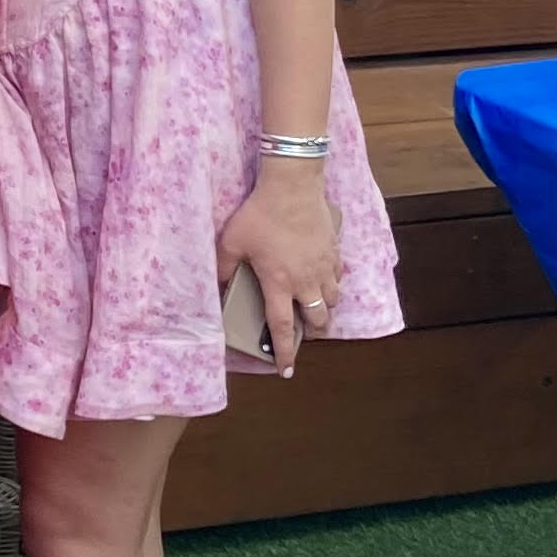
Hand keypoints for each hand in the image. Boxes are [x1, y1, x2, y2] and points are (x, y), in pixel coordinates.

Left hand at [217, 155, 341, 369]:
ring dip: (325, 309)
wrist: (292, 186)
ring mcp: (324, 266)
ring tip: (314, 308)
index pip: (283, 328)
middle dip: (312, 332)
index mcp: (279, 284)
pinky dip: (334, 283)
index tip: (285, 371)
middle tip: (304, 333)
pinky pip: (340, 276)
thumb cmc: (259, 214)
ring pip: (334, 301)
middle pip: (317, 320)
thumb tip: (216, 285)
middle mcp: (306, 281)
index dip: (284, 353)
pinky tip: (325, 278)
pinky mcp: (335, 250)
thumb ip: (222, 267)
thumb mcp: (230, 241)